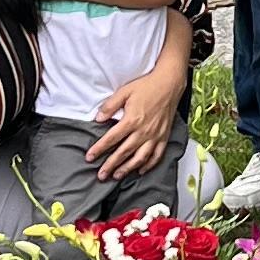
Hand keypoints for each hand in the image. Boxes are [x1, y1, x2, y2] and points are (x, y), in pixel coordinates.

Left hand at [88, 61, 182, 185]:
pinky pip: (156, 155)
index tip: (90, 157)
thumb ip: (110, 106)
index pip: (111, 139)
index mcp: (132, 120)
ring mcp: (155, 136)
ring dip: (127, 169)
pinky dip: (148, 165)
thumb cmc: (147, 86)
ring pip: (139, 158)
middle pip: (124, 152)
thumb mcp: (124, 91)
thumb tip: (98, 118)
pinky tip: (140, 170)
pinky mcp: (164, 137)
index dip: (99, 149)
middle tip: (101, 175)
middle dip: (111, 165)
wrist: (169, 84)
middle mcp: (143, 131)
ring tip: (117, 176)